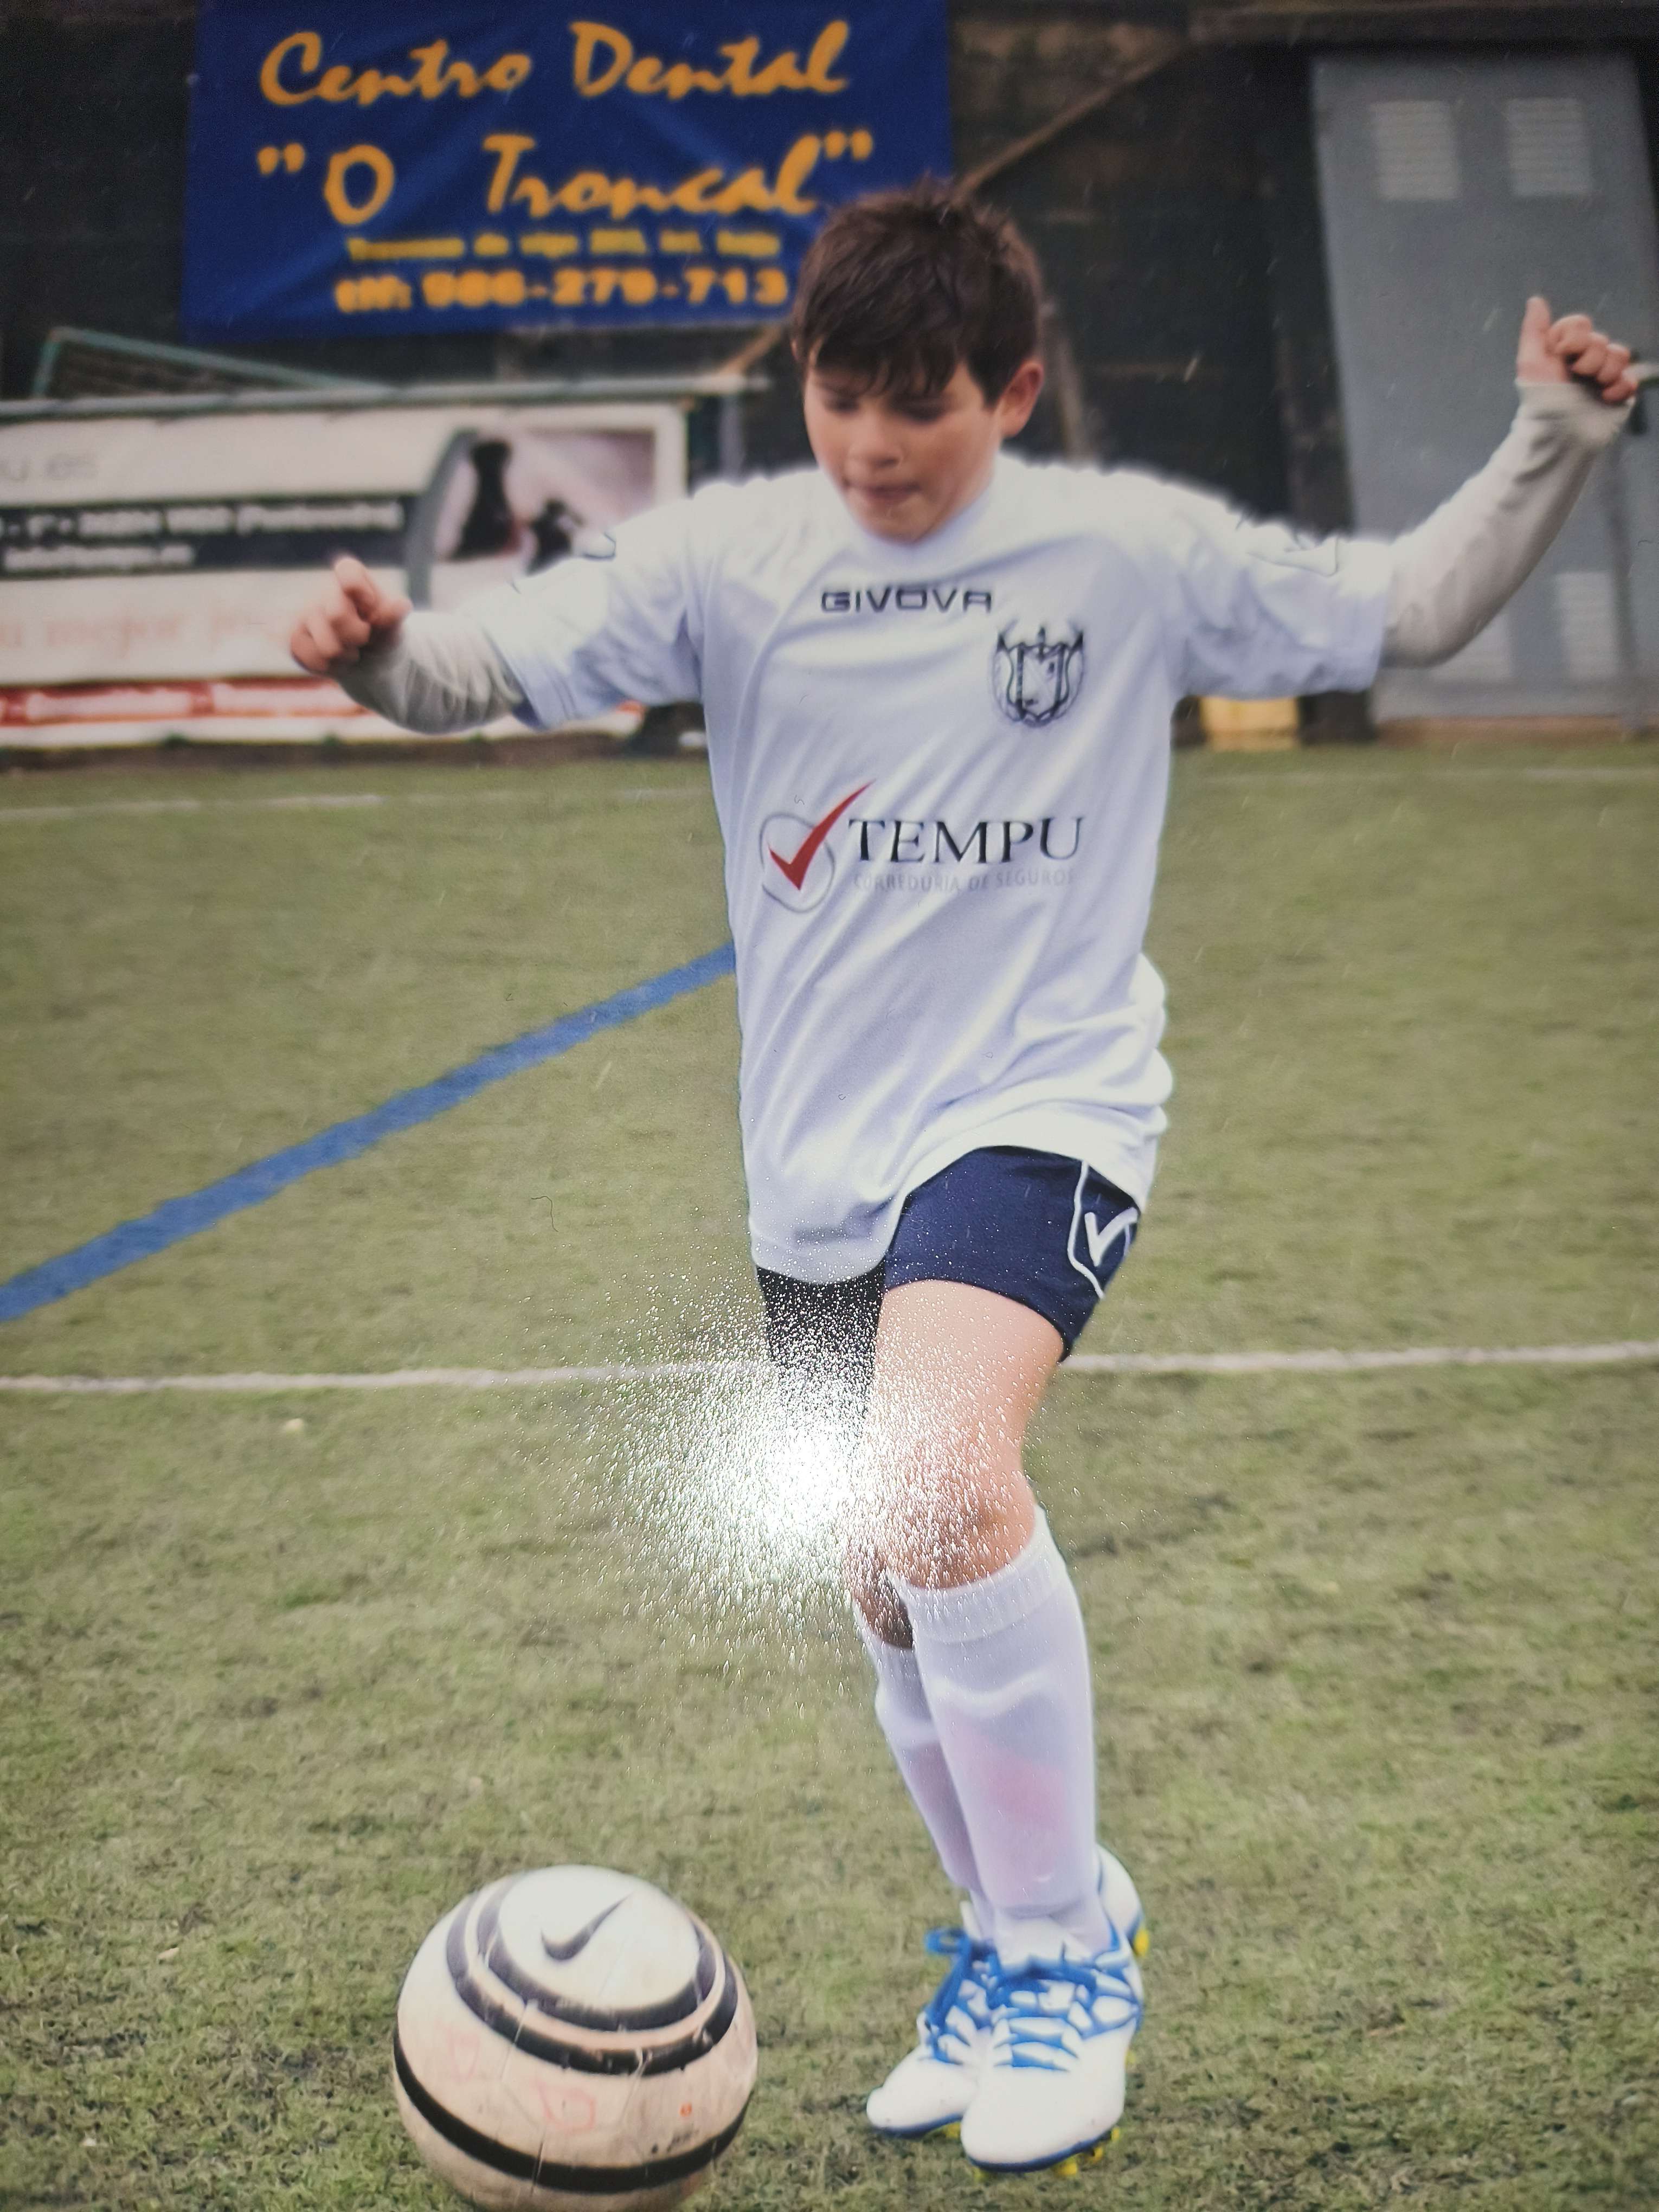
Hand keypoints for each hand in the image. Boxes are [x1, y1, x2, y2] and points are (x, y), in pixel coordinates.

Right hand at [289, 556, 411, 673]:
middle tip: (364, 639)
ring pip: (327, 646)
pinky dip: (330, 668)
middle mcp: (325, 592)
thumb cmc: (384, 640)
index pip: (347, 570)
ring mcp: (306, 614)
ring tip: (352, 652)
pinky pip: (310, 658)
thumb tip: (401, 605)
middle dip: (357, 637)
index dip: (356, 587)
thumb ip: (393, 618)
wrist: (369, 666)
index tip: (370, 604)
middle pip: (337, 616)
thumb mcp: (394, 630)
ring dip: (346, 657)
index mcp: (352, 578)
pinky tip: (336, 660)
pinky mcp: (295, 637)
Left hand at [1516, 295, 1637, 405]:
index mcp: (1564, 352)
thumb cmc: (1540, 401)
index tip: (1561, 354)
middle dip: (1589, 358)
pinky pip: (1630, 379)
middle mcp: (1584, 360)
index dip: (1575, 336)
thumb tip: (1535, 300)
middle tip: (1576, 375)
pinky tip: (1605, 399)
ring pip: (1620, 354)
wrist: (1558, 436)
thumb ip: (1534, 331)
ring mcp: (1602, 377)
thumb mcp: (1531, 364)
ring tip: (1593, 388)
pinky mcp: (1617, 394)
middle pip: (1600, 340)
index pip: (1580, 324)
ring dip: (1606, 371)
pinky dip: (1619, 388)